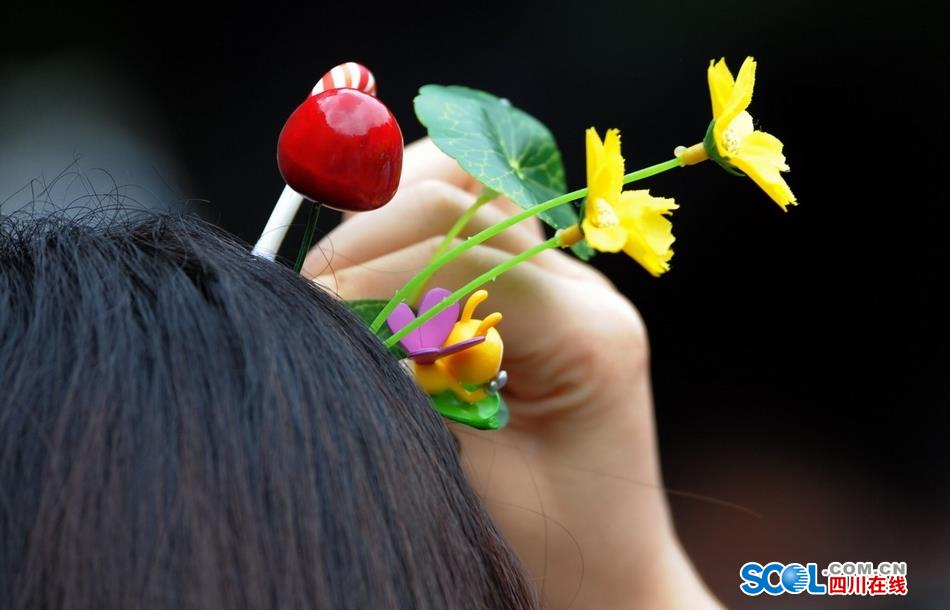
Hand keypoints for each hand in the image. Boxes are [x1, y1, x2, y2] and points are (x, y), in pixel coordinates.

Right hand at [303, 138, 720, 608]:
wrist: (610, 572)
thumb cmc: (556, 549)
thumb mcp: (476, 485)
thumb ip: (408, 397)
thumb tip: (337, 327)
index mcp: (585, 335)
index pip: (462, 259)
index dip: (370, 276)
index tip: (306, 307)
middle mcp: (586, 289)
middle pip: (461, 203)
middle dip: (370, 239)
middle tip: (311, 291)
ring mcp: (568, 280)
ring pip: (468, 186)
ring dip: (392, 214)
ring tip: (344, 271)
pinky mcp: (541, 287)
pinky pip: (471, 217)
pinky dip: (414, 222)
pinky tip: (382, 261)